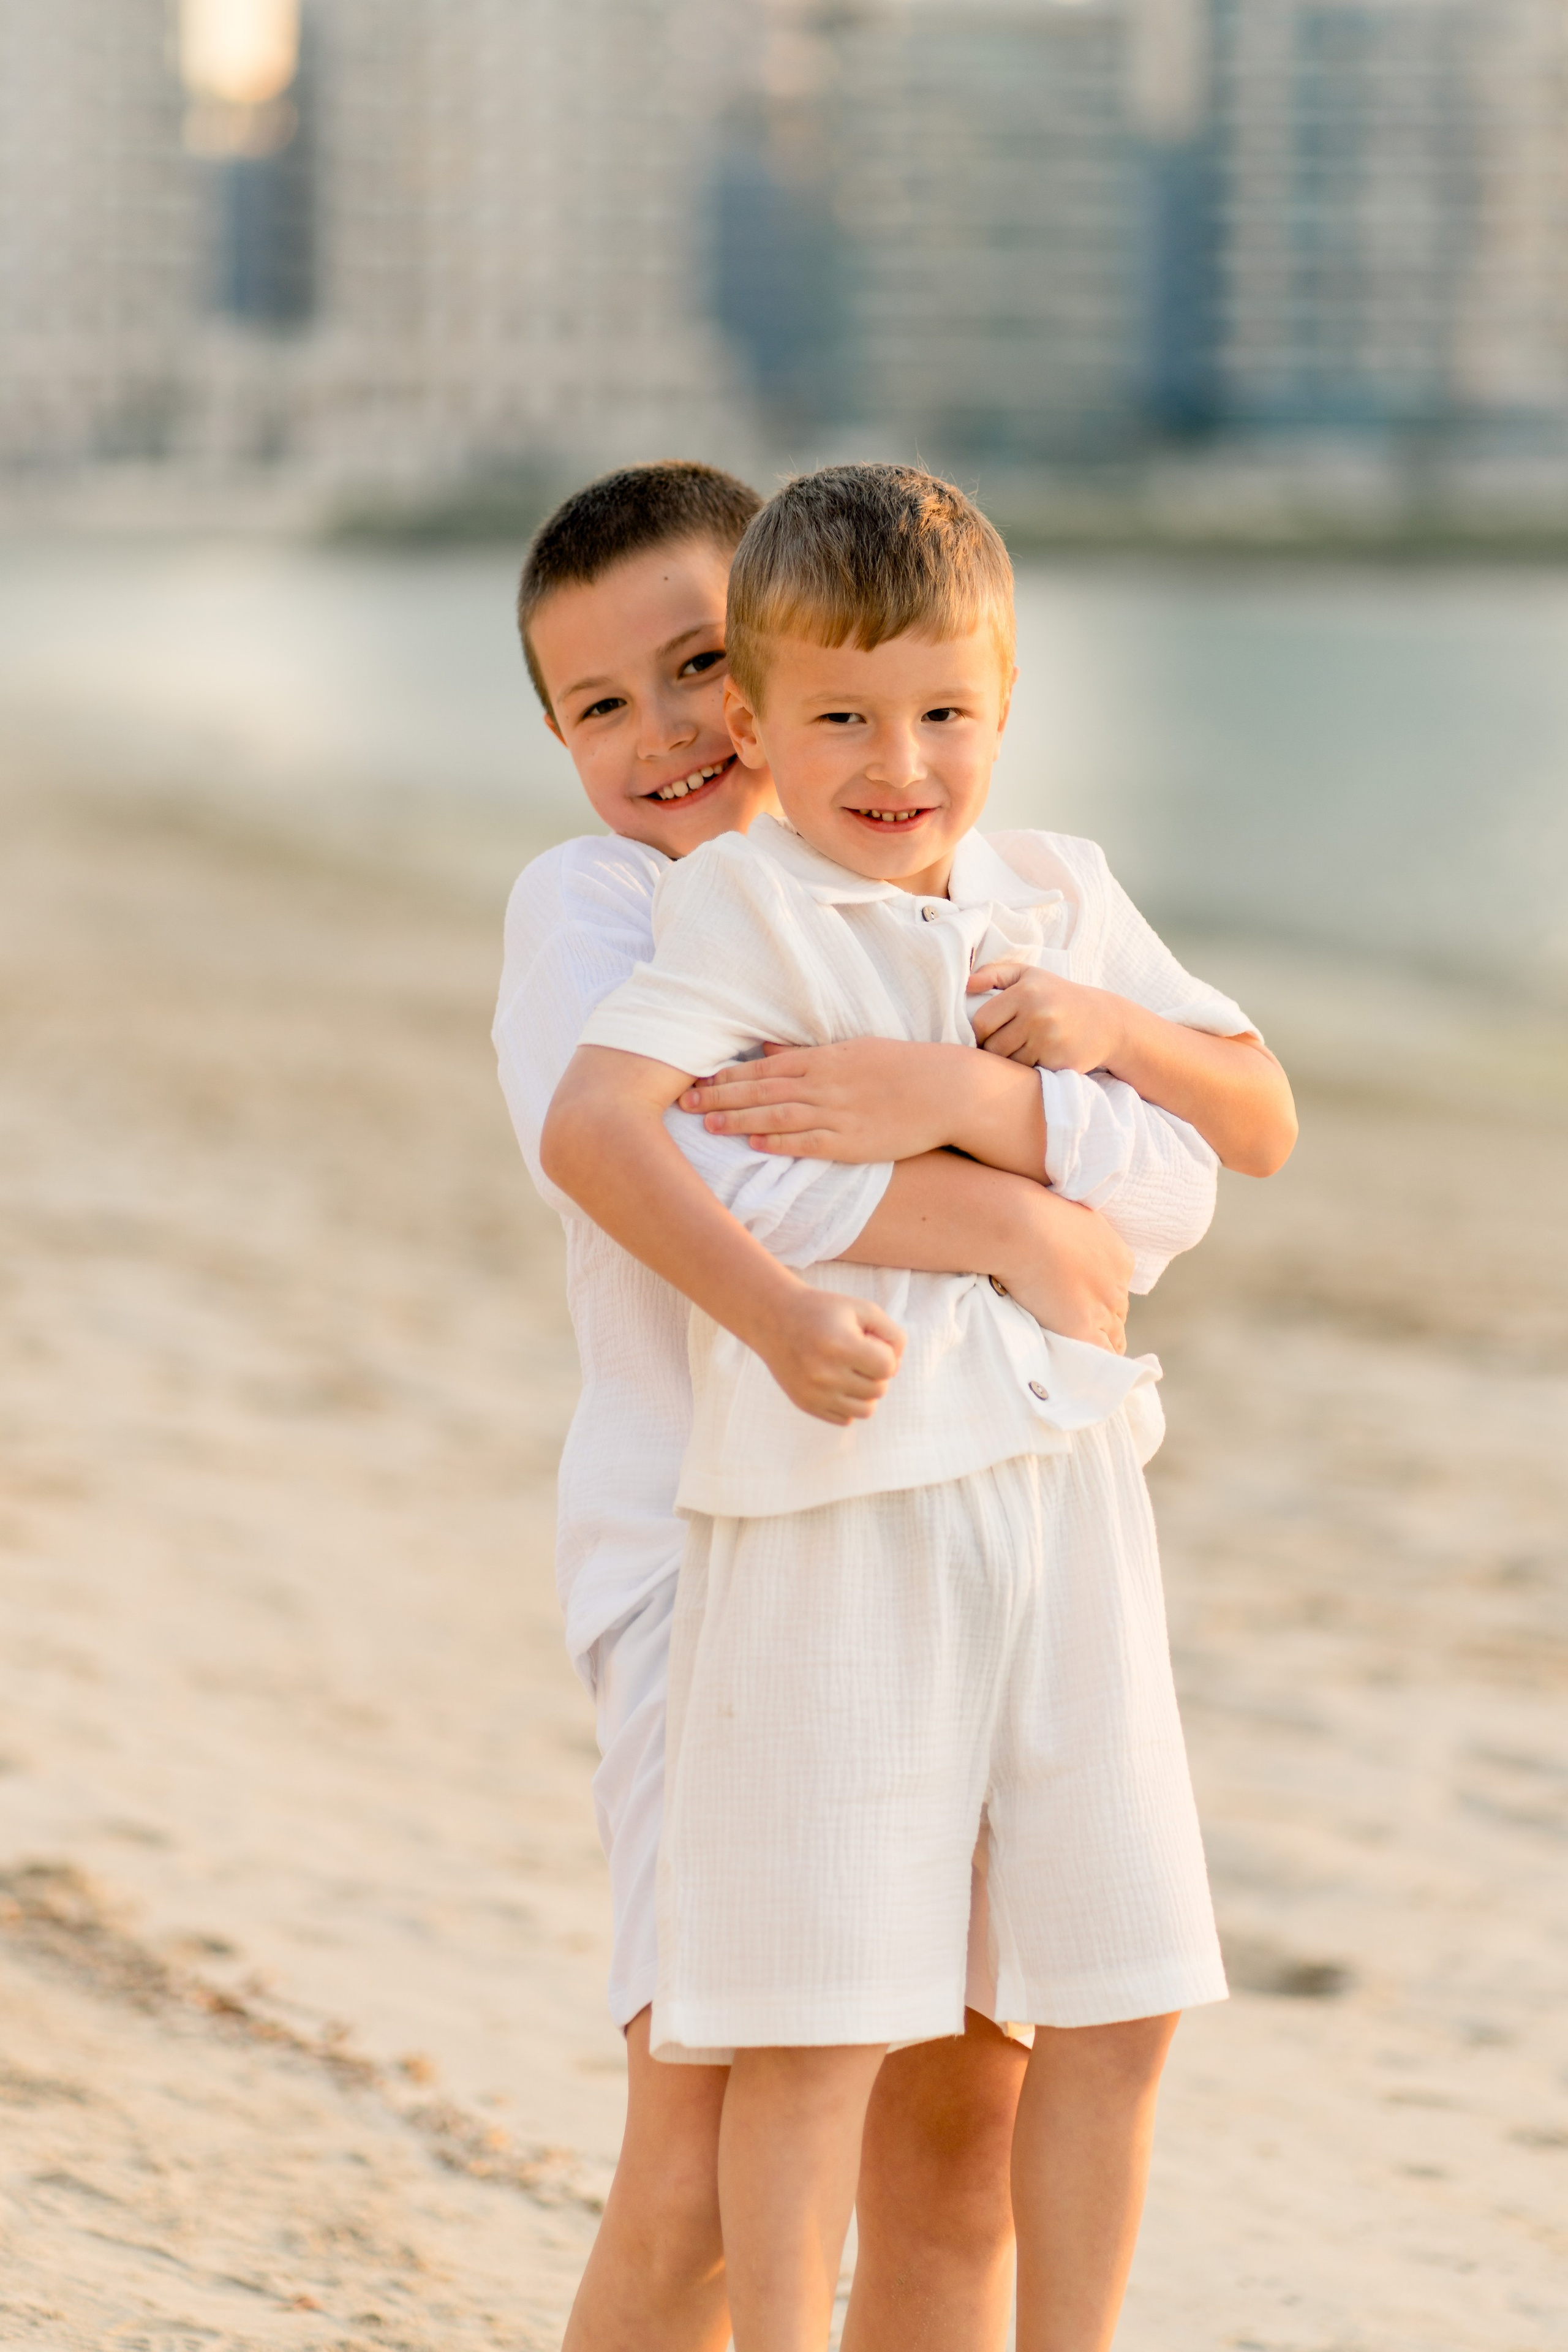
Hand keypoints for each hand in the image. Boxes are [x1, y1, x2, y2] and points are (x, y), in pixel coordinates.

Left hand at [680, 1038, 970, 1162]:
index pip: (764, 1067)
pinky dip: (779, 1141)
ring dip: (739, 1118)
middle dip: (720, 1096)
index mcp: (824, 1059)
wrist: (947, 1090)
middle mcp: (825, 1084)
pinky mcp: (853, 1142)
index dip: (727, 1075)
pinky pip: (809, 1142)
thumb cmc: (902, 1067)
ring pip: (778, 1114)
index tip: (695, 1079)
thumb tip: (766, 1051)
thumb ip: (806, 1054)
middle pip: (762, 1089)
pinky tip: (754, 1142)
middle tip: (683, 1101)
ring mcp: (838, 1113)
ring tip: (707, 1124)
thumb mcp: (852, 1050)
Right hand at [754, 1285, 906, 1423]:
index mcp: (840, 1345)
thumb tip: (896, 1367)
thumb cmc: (824, 1311)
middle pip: (879, 1389)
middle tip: (858, 1354)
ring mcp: (814, 1393)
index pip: (887, 1367)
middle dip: (876, 1372)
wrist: (774, 1319)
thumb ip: (892, 1335)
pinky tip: (837, 1381)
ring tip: (851, 1370)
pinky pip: (846, 1419)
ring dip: (866, 1391)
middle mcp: (825, 1374)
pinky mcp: (806, 1404)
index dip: (886, 1354)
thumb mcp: (862, 1309)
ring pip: (866, 1410)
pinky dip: (848, 1403)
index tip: (870, 1342)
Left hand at [967, 965, 1130, 1073]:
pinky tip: (1040, 1058)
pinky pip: (1027, 1073)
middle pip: (992, 1047)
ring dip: (1010, 1061)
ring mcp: (1049, 1040)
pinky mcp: (1059, 1062)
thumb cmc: (1059, 996)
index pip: (981, 1022)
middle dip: (994, 1049)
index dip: (980, 1032)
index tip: (990, 1032)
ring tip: (1025, 1049)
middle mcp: (1037, 1015)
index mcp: (1025, 992)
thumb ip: (995, 974)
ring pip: (1008, 1063)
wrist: (1106, 1021)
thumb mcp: (1030, 975)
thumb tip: (966, 984)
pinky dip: (1028, 1070)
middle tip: (1007, 1043)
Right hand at [996, 1190, 1131, 1353]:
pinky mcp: (1084, 1328)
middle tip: (1080, 1337)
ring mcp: (1103, 1307)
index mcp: (1118, 1257)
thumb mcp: (1064, 1219)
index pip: (1115, 1289)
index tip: (1083, 1307)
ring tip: (1082, 1364)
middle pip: (1116, 1315)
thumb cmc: (1029, 1213)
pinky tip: (1083, 1376)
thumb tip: (1050, 1246)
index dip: (1099, 1302)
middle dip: (1101, 1326)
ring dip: (1098, 1349)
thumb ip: (1069, 1238)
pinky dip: (1095, 1367)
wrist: (1020, 1224)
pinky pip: (1101, 1357)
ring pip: (1113, 1338)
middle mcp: (1118, 1284)